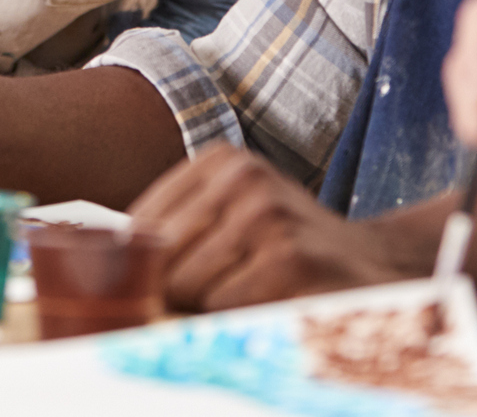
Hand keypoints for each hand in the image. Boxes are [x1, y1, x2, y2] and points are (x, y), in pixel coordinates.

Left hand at [129, 146, 398, 311]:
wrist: (370, 264)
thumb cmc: (285, 246)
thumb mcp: (231, 213)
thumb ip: (174, 228)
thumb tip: (105, 264)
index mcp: (220, 160)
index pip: (140, 221)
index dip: (139, 263)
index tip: (149, 281)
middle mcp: (242, 178)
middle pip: (158, 255)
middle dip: (170, 286)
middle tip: (208, 292)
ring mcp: (266, 215)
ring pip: (186, 283)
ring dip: (206, 304)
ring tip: (245, 291)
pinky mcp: (289, 259)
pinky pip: (222, 305)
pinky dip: (235, 316)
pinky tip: (266, 299)